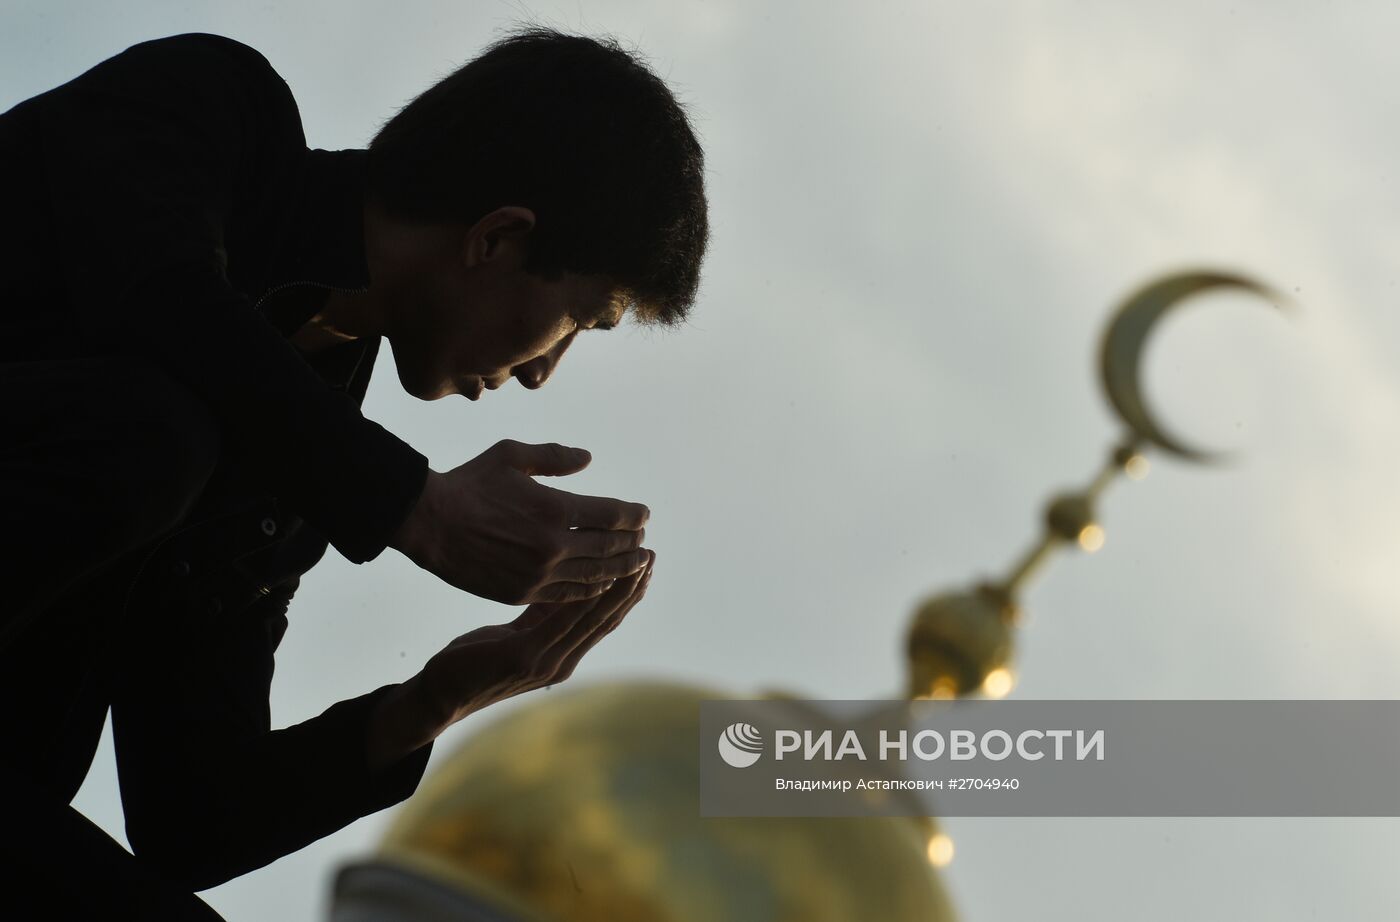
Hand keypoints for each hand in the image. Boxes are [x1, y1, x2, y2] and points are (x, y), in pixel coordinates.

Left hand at [365, 550, 654, 772]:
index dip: (627, 593)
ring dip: (617, 589)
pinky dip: (583, 599)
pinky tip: (595, 577)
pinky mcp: (525, 658)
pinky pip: (562, 622)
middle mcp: (562, 662)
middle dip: (631, 587)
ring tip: (634, 561)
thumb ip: (539, 616)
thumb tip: (564, 588)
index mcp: (562, 656)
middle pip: (607, 620)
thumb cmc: (472, 660)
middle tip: (651, 555)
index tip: (644, 563)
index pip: (603, 621)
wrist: (440, 693)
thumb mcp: (513, 633)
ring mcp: (547, 663)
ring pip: (592, 619)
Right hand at [388, 439, 650, 604]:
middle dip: (632, 543)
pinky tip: (601, 583)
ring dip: (620, 569)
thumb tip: (588, 458)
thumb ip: (554, 457)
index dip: (633, 515)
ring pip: (594, 576)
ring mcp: (538, 574)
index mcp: (554, 509)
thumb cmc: (469, 484)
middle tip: (645, 540)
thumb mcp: (511, 455)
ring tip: (636, 564)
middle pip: (609, 548)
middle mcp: (552, 546)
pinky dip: (590, 589)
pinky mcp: (522, 593)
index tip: (644, 514)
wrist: (428, 524)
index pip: (611, 515)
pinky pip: (567, 595)